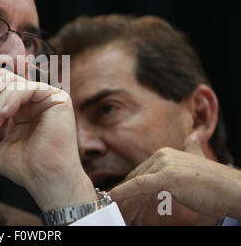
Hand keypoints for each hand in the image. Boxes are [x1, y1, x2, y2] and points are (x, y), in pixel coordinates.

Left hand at [0, 66, 96, 210]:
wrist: (44, 178)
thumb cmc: (23, 168)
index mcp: (22, 108)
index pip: (3, 83)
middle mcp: (35, 99)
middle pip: (7, 79)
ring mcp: (47, 97)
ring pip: (16, 84)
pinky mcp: (57, 98)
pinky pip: (29, 89)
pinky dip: (13, 99)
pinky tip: (5, 114)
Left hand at [110, 131, 240, 221]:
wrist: (231, 190)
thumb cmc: (215, 182)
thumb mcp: (199, 159)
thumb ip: (192, 147)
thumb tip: (194, 135)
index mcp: (165, 153)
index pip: (140, 171)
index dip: (129, 185)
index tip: (119, 196)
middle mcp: (162, 155)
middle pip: (136, 177)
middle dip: (126, 192)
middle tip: (114, 204)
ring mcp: (164, 165)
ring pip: (137, 183)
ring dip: (125, 197)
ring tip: (114, 206)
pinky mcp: (166, 177)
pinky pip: (139, 184)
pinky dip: (124, 191)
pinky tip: (112, 197)